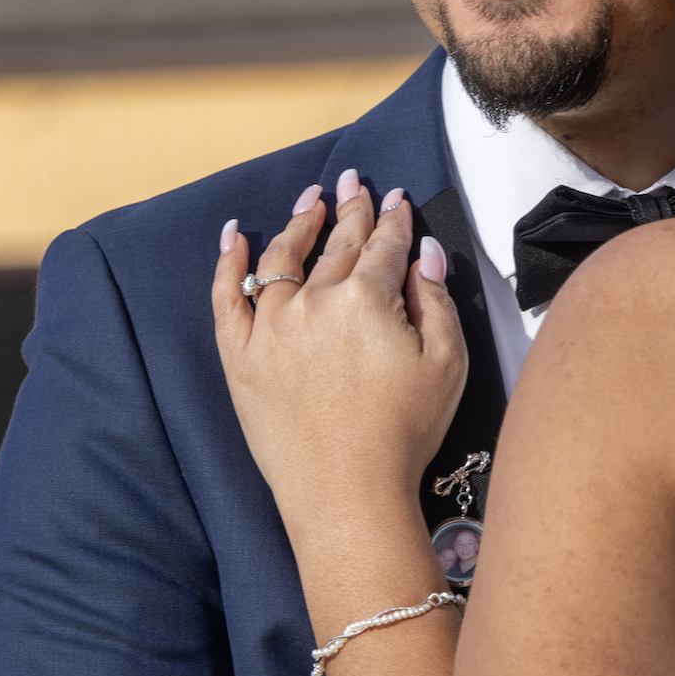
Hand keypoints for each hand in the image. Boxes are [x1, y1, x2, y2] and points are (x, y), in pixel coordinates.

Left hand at [211, 170, 467, 546]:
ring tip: (310, 201)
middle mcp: (315, 302)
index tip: (397, 199)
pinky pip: (227, 298)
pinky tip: (234, 237)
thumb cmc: (403, 434)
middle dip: (350, 208)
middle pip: (337, 244)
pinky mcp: (242, 358)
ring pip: (282, 259)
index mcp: (367, 299)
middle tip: (354, 182)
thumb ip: (436, 300)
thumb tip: (423, 254)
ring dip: (299, 224)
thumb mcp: (447, 364)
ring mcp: (272, 328)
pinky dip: (228, 263)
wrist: (347, 493)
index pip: (384, 245)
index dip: (394, 219)